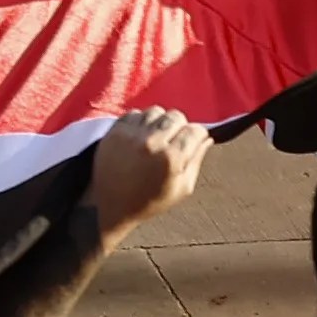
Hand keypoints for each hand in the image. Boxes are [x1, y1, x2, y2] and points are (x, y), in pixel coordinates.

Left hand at [84, 103, 202, 234]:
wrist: (109, 205)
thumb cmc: (149, 202)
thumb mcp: (181, 189)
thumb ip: (196, 161)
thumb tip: (206, 139)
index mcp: (171, 159)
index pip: (195, 130)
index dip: (199, 134)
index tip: (195, 140)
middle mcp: (151, 142)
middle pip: (176, 116)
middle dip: (180, 126)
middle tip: (175, 140)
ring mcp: (131, 134)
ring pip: (155, 111)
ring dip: (160, 122)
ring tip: (156, 137)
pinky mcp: (114, 130)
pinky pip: (135, 113)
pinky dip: (141, 121)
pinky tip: (140, 135)